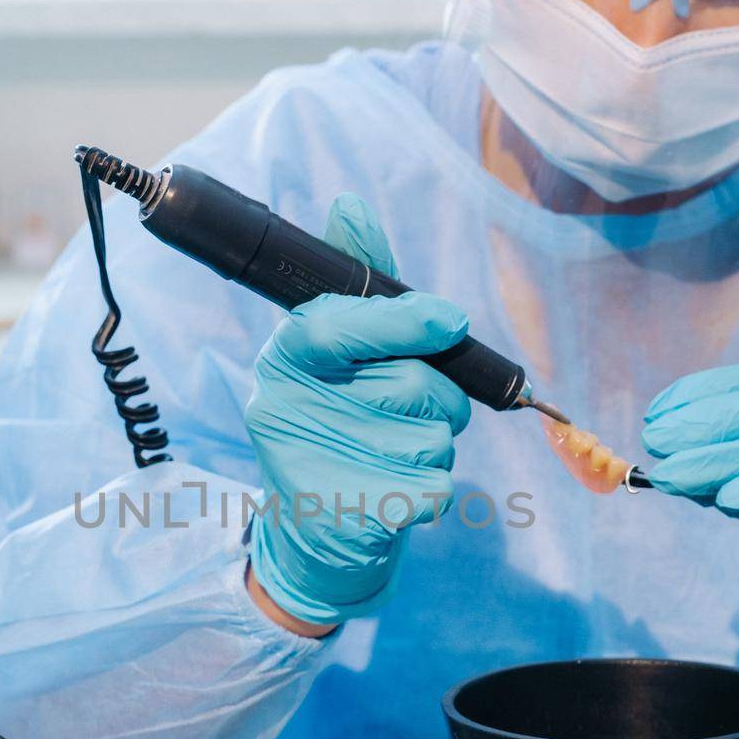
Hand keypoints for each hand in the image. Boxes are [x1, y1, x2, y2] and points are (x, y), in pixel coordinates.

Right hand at [245, 194, 470, 627]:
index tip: (452, 320)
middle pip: (412, 384)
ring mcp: (318, 465)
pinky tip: (395, 491)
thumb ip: (359, 291)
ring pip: (433, 437)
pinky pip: (437, 485)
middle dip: (438, 396)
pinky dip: (434, 488)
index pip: (337, 324)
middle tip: (410, 411)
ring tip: (393, 453)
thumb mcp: (338, 355)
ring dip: (436, 444)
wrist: (317, 531)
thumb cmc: (337, 425)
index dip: (402, 321)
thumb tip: (349, 207)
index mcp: (286, 358)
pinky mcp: (354, 514)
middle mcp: (288, 408)